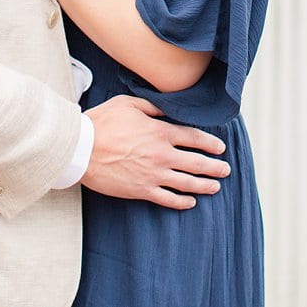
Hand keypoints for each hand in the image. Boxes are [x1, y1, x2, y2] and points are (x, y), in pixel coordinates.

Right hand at [82, 95, 229, 209]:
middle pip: (196, 162)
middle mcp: (161, 155)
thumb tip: (169, 106)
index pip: (193, 138)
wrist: (80, 149)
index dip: (210, 143)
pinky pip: (167, 199)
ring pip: (186, 183)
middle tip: (226, 169)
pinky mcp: (141, 190)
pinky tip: (190, 202)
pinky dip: (182, 201)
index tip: (220, 148)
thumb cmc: (101, 123)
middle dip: (214, 167)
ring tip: (215, 186)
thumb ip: (153, 106)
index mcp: (160, 132)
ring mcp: (153, 174)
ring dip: (204, 185)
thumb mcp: (129, 103)